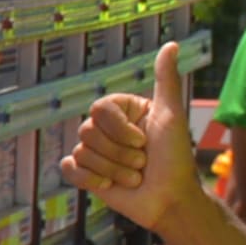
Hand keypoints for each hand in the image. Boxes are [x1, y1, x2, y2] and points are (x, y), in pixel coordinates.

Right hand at [68, 41, 202, 240]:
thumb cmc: (176, 158)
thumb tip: (171, 45)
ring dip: (113, 170)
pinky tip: (108, 186)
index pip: (99, 109)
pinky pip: (69, 168)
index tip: (143, 140)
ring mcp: (95, 152)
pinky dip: (89, 179)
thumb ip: (166, 80)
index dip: (119, 129)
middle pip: (87, 131)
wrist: (171, 200)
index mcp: (123, 112)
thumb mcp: (171, 116)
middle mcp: (107, 129)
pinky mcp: (86, 175)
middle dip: (118, 153)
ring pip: (82, 152)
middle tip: (142, 162)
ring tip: (134, 177)